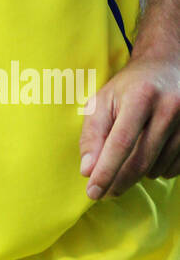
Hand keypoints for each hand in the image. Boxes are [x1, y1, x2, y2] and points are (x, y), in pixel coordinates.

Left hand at [79, 57, 179, 199]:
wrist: (167, 66)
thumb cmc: (129, 86)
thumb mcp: (103, 101)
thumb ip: (92, 135)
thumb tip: (88, 170)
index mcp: (140, 96)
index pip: (121, 143)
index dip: (106, 171)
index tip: (93, 192)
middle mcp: (168, 108)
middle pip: (141, 160)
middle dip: (119, 181)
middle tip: (104, 192)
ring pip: (158, 167)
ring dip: (138, 174)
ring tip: (127, 159)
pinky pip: (175, 168)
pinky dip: (158, 171)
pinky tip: (149, 157)